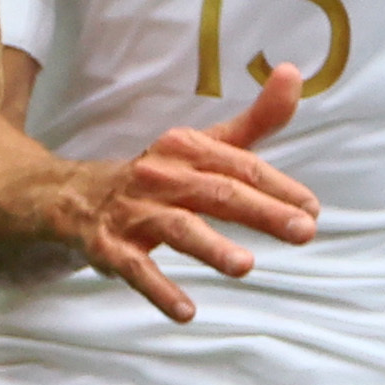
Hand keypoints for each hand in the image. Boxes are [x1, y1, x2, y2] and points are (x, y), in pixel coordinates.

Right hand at [57, 65, 322, 320]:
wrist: (72, 195)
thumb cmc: (157, 174)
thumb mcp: (203, 145)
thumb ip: (254, 120)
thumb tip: (293, 73)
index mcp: (186, 147)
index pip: (241, 166)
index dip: (279, 186)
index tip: (312, 207)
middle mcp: (161, 175)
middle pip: (219, 193)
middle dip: (262, 213)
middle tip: (303, 231)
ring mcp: (134, 212)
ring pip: (178, 228)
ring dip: (211, 247)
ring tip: (245, 266)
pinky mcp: (110, 246)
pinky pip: (137, 269)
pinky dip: (160, 290)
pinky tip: (186, 311)